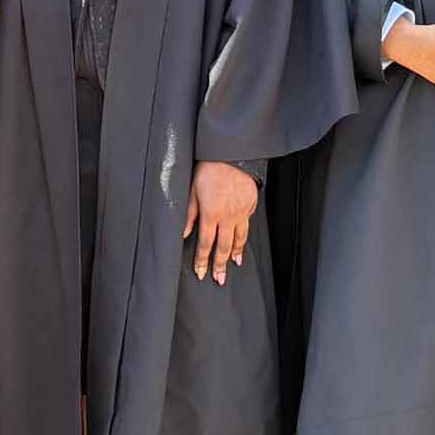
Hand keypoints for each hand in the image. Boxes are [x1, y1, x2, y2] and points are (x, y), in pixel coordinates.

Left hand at [184, 160, 256, 284]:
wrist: (233, 154)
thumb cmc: (209, 169)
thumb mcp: (192, 190)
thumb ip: (188, 213)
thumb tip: (183, 233)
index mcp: (211, 214)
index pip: (205, 244)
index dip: (202, 260)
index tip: (201, 273)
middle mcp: (228, 217)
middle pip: (223, 247)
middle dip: (220, 265)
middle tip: (219, 279)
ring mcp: (241, 212)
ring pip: (239, 238)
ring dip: (235, 253)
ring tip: (234, 264)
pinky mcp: (251, 205)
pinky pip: (247, 224)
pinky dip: (244, 235)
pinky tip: (242, 240)